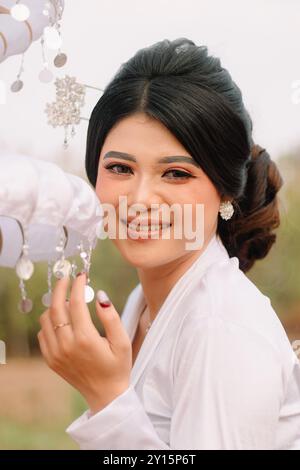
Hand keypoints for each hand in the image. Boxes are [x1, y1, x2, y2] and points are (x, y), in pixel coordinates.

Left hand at [37, 272, 131, 413]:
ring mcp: (55, 353)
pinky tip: (63, 320)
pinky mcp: (51, 359)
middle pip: (56, 307)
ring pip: (46, 319)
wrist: (106, 395)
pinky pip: (43, 333)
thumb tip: (100, 294)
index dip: (78, 285)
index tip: (82, 275)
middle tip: (67, 278)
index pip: (75, 303)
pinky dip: (50, 322)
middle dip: (60, 288)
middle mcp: (66, 345)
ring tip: (67, 300)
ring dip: (55, 305)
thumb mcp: (122, 341)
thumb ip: (111, 317)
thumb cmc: (117, 366)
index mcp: (85, 339)